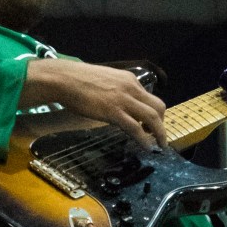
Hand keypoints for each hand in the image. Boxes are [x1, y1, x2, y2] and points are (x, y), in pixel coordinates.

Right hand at [23, 58, 166, 148]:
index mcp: (129, 80)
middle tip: (158, 136)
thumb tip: (120, 104)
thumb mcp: (105, 81)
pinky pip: (136, 128)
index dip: (154, 113)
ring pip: (152, 118)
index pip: (150, 97)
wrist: (65, 79)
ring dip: (159, 134)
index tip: (152, 125)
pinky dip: (144, 139)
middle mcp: (131, 88)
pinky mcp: (114, 111)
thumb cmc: (79, 80)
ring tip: (159, 145)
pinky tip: (146, 147)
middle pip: (158, 107)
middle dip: (162, 123)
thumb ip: (116, 91)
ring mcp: (123, 100)